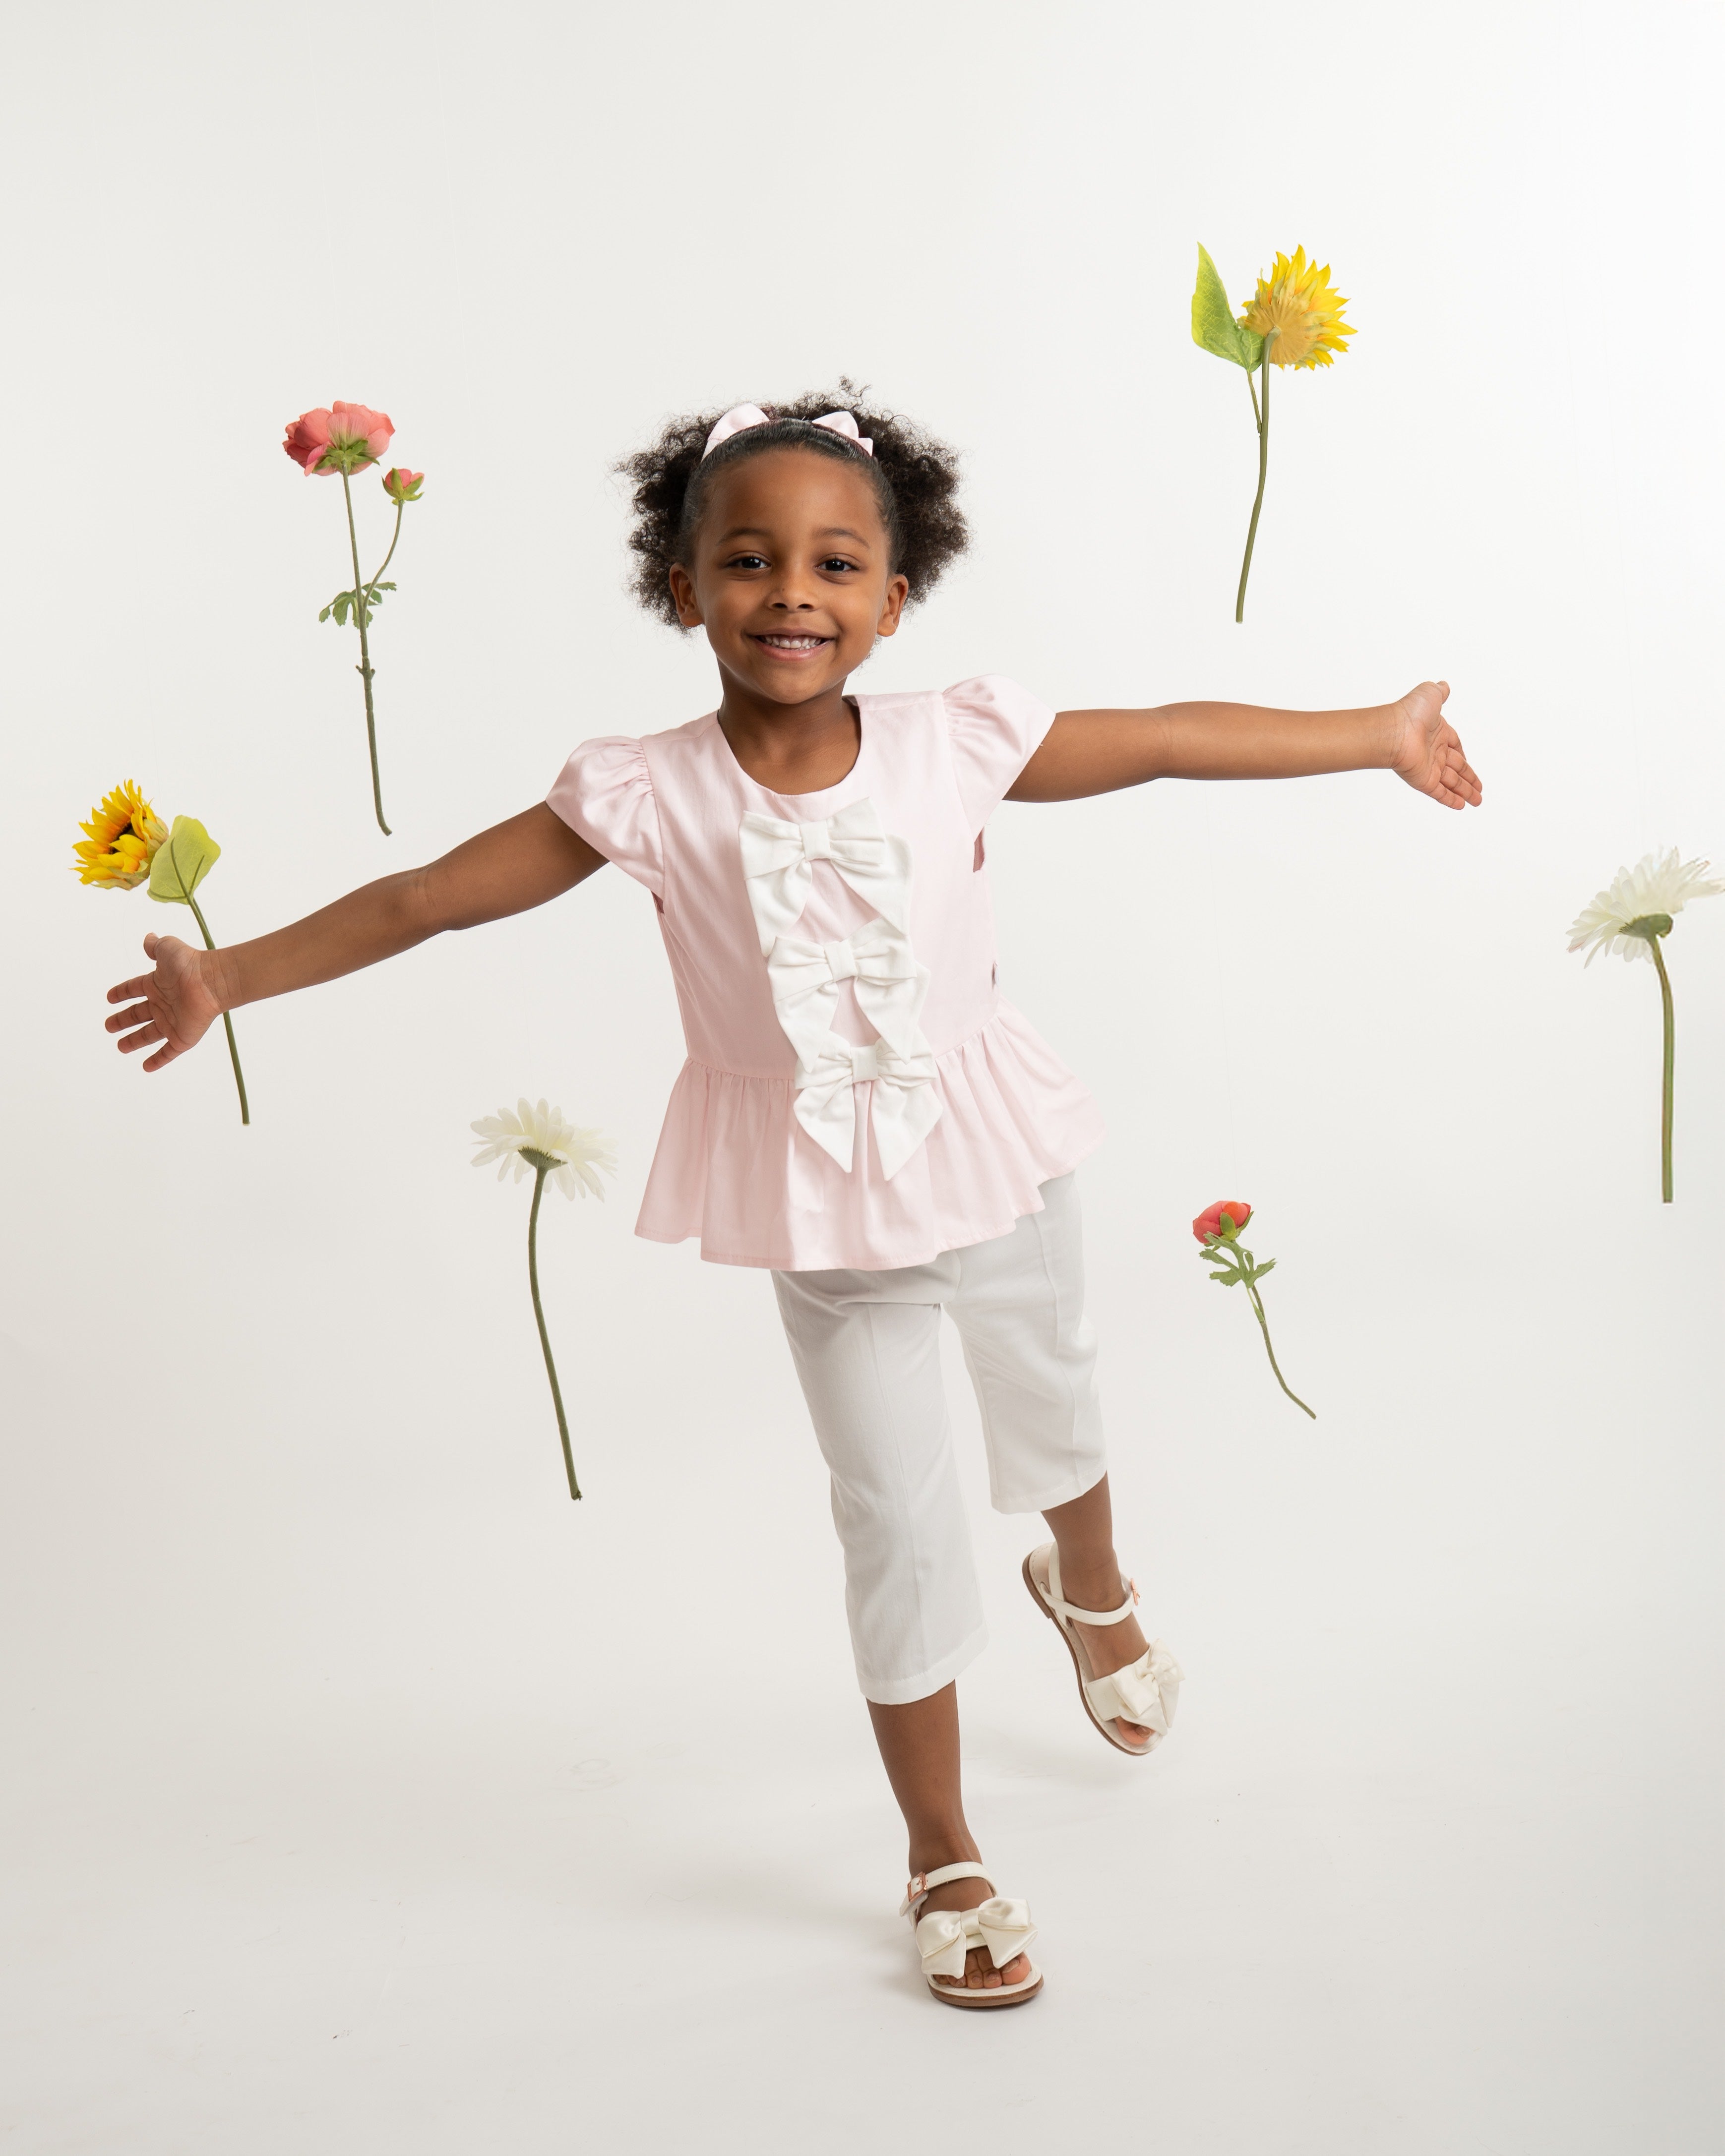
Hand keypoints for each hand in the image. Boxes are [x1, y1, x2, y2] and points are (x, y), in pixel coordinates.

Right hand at [105, 933, 224, 1071]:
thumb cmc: (189, 964)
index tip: (110, 997)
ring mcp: (172, 1021)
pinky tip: (146, 1067)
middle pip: (138, 1014)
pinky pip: (168, 1052)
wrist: (211, 982)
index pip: (134, 989)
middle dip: (123, 1020)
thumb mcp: (167, 948)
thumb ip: (155, 945)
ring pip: (149, 1034)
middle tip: (109, 1026)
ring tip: (120, 1047)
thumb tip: (148, 939)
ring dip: (134, 1041)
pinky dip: (158, 1060)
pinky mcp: (182, 1037)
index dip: (121, 993)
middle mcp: (163, 1003)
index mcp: (157, 984)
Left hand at [1389, 680, 1481, 809]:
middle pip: (1457, 768)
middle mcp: (1433, 751)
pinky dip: (1451, 799)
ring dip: (1465, 792)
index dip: (1463, 756)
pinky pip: (1440, 792)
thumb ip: (1439, 693)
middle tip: (1479, 789)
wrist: (1393, 731)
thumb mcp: (1429, 694)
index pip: (1455, 747)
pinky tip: (1461, 805)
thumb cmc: (1409, 712)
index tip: (1469, 762)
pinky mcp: (1423, 780)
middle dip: (1469, 779)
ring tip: (1477, 801)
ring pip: (1452, 783)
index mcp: (1438, 733)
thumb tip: (1443, 686)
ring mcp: (1429, 767)